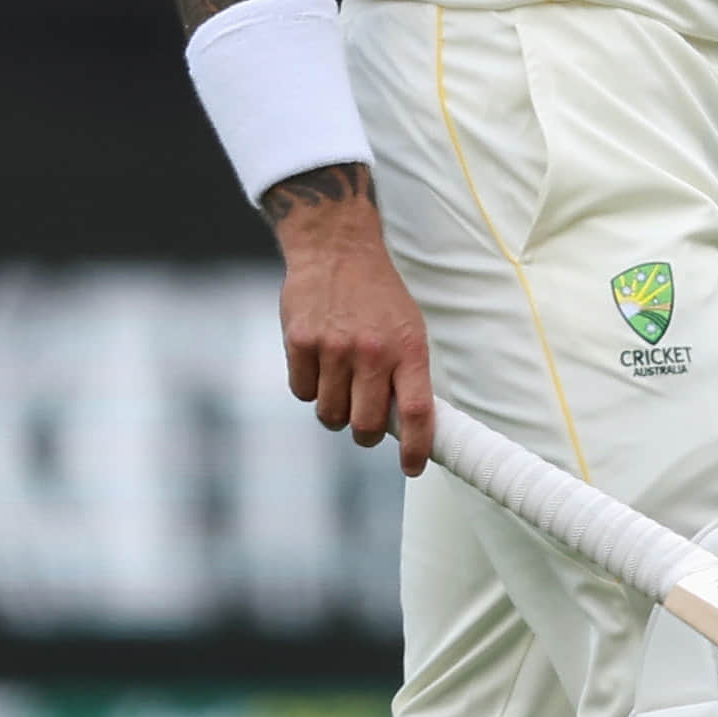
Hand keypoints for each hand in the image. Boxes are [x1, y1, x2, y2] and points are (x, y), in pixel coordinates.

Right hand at [267, 169, 433, 472]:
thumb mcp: (409, 328)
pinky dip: (310, 387)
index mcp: (408, 349)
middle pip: (367, 425)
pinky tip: (318, 361)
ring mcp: (334, 348)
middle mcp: (372, 351)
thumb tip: (408, 429)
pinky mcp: (300, 343)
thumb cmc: (377, 297)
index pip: (417, 413)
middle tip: (364, 421)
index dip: (416, 449)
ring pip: (330, 414)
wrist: (336, 249)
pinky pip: (303, 392)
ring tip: (340, 382)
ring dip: (335, 411)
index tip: (412, 467)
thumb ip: (406, 375)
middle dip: (366, 433)